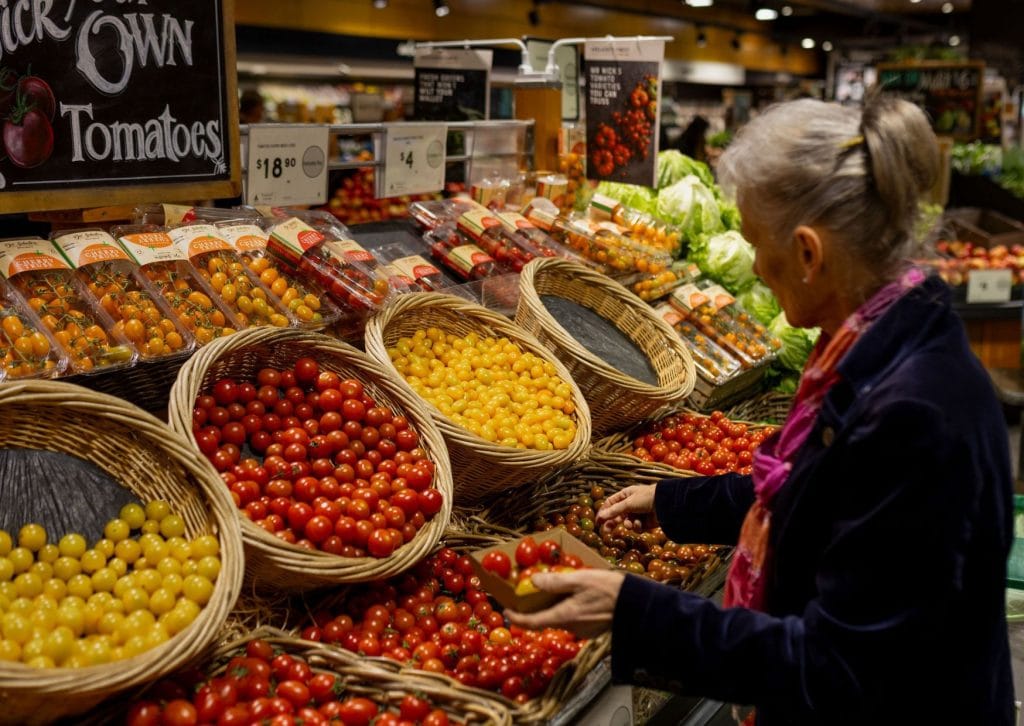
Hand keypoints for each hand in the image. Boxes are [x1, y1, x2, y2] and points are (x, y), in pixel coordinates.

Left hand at [505, 569, 625, 638]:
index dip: (516, 618)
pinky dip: (569, 607)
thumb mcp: (581, 579)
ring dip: (555, 605)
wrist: (640, 606)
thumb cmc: (611, 590)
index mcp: (565, 616)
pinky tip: (577, 594)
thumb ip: (556, 581)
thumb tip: (533, 581)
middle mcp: (572, 627)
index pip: (532, 623)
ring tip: (558, 587)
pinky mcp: (593, 629)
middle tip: (532, 592)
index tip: (506, 610)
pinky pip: (574, 617)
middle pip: (546, 619)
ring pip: (561, 617)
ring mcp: (583, 630)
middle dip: (536, 607)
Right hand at [596, 484, 656, 534]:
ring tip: (630, 524)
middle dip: (612, 522)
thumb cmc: (646, 498)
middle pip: (617, 515)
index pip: (610, 504)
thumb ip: (614, 511)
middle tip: (606, 531)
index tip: (598, 522)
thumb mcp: (628, 503)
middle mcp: (630, 504)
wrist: (665, 504)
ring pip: (626, 523)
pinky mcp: (644, 522)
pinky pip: (636, 527)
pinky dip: (637, 526)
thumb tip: (600, 517)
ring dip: (627, 524)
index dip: (604, 512)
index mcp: (625, 495)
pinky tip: (641, 523)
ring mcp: (637, 513)